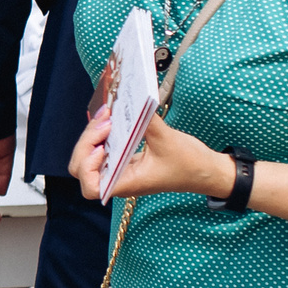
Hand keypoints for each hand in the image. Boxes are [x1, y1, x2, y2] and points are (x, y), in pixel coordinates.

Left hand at [67, 107, 228, 201]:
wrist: (206, 171)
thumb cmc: (190, 164)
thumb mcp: (167, 139)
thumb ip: (146, 121)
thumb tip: (129, 100)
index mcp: (128, 183)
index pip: (91, 187)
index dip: (88, 167)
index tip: (102, 148)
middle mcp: (119, 180)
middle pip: (81, 169)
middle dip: (86, 143)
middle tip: (105, 121)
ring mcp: (120, 171)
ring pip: (88, 157)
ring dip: (93, 136)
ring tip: (107, 115)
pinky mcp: (124, 161)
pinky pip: (103, 149)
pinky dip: (102, 134)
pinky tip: (111, 119)